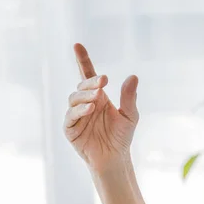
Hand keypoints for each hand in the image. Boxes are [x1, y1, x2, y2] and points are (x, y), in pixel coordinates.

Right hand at [64, 43, 139, 172]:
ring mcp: (76, 115)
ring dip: (85, 96)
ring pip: (74, 99)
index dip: (82, 60)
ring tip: (97, 98)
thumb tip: (133, 76)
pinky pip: (70, 117)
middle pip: (82, 86)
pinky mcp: (70, 129)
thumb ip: (130, 97)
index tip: (77, 45)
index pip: (87, 75)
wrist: (115, 158)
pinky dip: (79, 111)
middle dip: (91, 82)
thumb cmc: (122, 136)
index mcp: (99, 96)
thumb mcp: (130, 115)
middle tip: (103, 81)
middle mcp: (85, 103)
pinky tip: (90, 109)